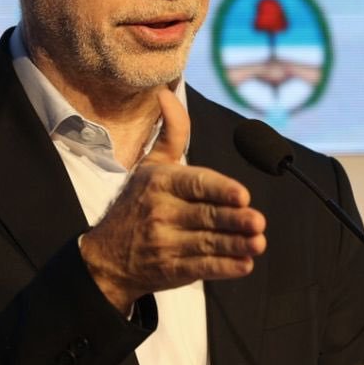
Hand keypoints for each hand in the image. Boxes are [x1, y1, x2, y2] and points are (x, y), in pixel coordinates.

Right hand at [80, 88, 266, 312]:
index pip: (194, 184)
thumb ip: (171, 133)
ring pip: (207, 243)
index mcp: (159, 183)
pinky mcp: (172, 270)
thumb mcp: (150, 166)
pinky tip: (244, 264)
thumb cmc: (136, 205)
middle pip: (205, 215)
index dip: (219, 190)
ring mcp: (165, 244)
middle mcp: (160, 212)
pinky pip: (202, 268)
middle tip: (257, 222)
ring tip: (258, 242)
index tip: (241, 195)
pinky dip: (225, 268)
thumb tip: (166, 94)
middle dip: (233, 220)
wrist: (105, 259)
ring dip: (235, 244)